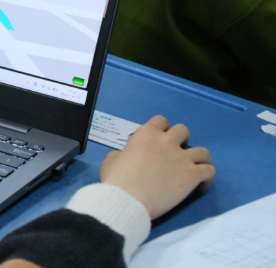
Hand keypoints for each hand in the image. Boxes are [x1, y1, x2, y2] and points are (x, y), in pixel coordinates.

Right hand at [99, 115, 214, 219]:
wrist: (129, 199)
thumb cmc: (116, 179)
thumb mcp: (110, 161)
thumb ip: (120, 154)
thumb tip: (124, 157)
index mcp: (146, 134)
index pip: (160, 120)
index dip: (162, 130)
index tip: (158, 143)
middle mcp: (166, 141)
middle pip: (183, 130)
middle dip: (182, 140)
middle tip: (176, 155)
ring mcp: (182, 157)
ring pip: (203, 151)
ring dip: (200, 159)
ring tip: (195, 170)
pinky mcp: (193, 175)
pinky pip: (210, 171)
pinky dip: (207, 178)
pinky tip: (199, 187)